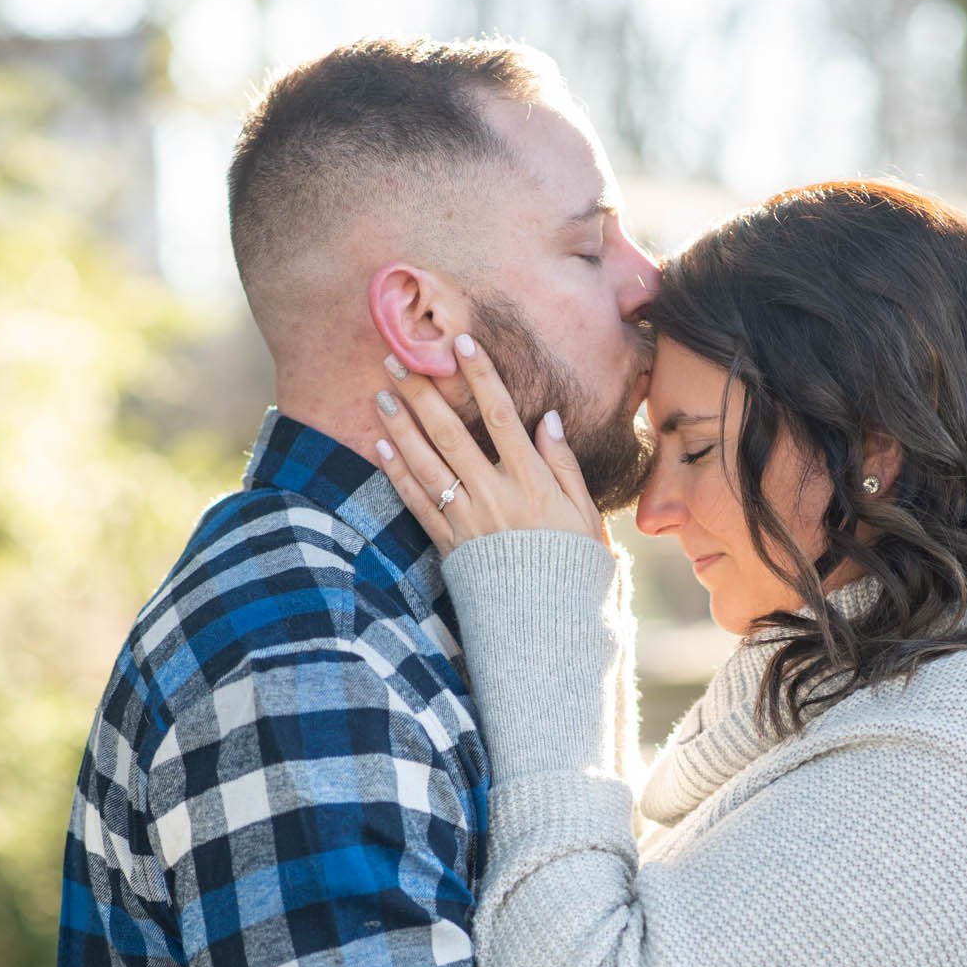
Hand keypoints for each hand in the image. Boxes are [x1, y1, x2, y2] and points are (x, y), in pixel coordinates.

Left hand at [374, 335, 604, 550]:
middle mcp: (494, 496)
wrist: (548, 625)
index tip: (462, 342)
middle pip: (451, 434)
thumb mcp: (586, 515)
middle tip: (397, 359)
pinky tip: (381, 446)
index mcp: (532, 483)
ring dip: (401, 426)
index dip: (481, 376)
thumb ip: (566, 466)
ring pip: (427, 464)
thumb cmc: (574, 566)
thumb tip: (549, 419)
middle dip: (423, 393)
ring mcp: (467, 521)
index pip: (501, 416)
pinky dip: (397, 473)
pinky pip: (417, 503)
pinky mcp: (449, 545)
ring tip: (380, 394)